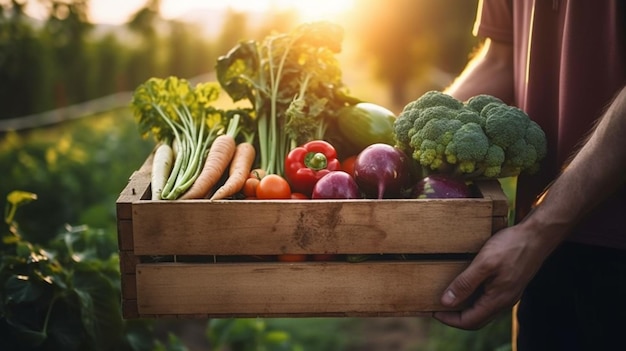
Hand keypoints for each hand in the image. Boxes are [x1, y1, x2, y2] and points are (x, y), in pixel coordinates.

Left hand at [432, 222, 551, 329]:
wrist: (538, 235)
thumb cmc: (512, 246)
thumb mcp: (484, 263)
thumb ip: (465, 283)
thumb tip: (446, 302)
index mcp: (498, 299)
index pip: (469, 321)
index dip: (449, 319)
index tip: (433, 310)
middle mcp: (504, 301)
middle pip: (476, 319)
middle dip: (455, 317)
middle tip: (437, 307)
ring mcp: (508, 293)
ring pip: (483, 310)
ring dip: (465, 307)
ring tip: (448, 297)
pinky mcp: (510, 284)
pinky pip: (489, 299)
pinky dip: (474, 298)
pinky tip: (466, 286)